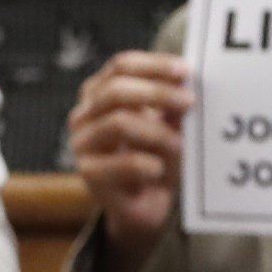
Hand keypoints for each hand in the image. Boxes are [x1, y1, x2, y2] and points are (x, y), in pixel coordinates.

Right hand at [68, 50, 188, 251]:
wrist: (144, 206)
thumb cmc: (156, 157)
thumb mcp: (170, 124)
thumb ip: (173, 104)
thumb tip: (186, 84)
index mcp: (101, 92)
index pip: (121, 66)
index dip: (153, 65)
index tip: (186, 72)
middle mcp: (85, 114)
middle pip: (115, 90)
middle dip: (157, 93)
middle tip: (189, 102)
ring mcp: (82, 143)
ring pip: (118, 123)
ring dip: (157, 133)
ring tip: (179, 146)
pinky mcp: (88, 173)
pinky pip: (124, 163)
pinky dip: (149, 165)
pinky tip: (158, 171)